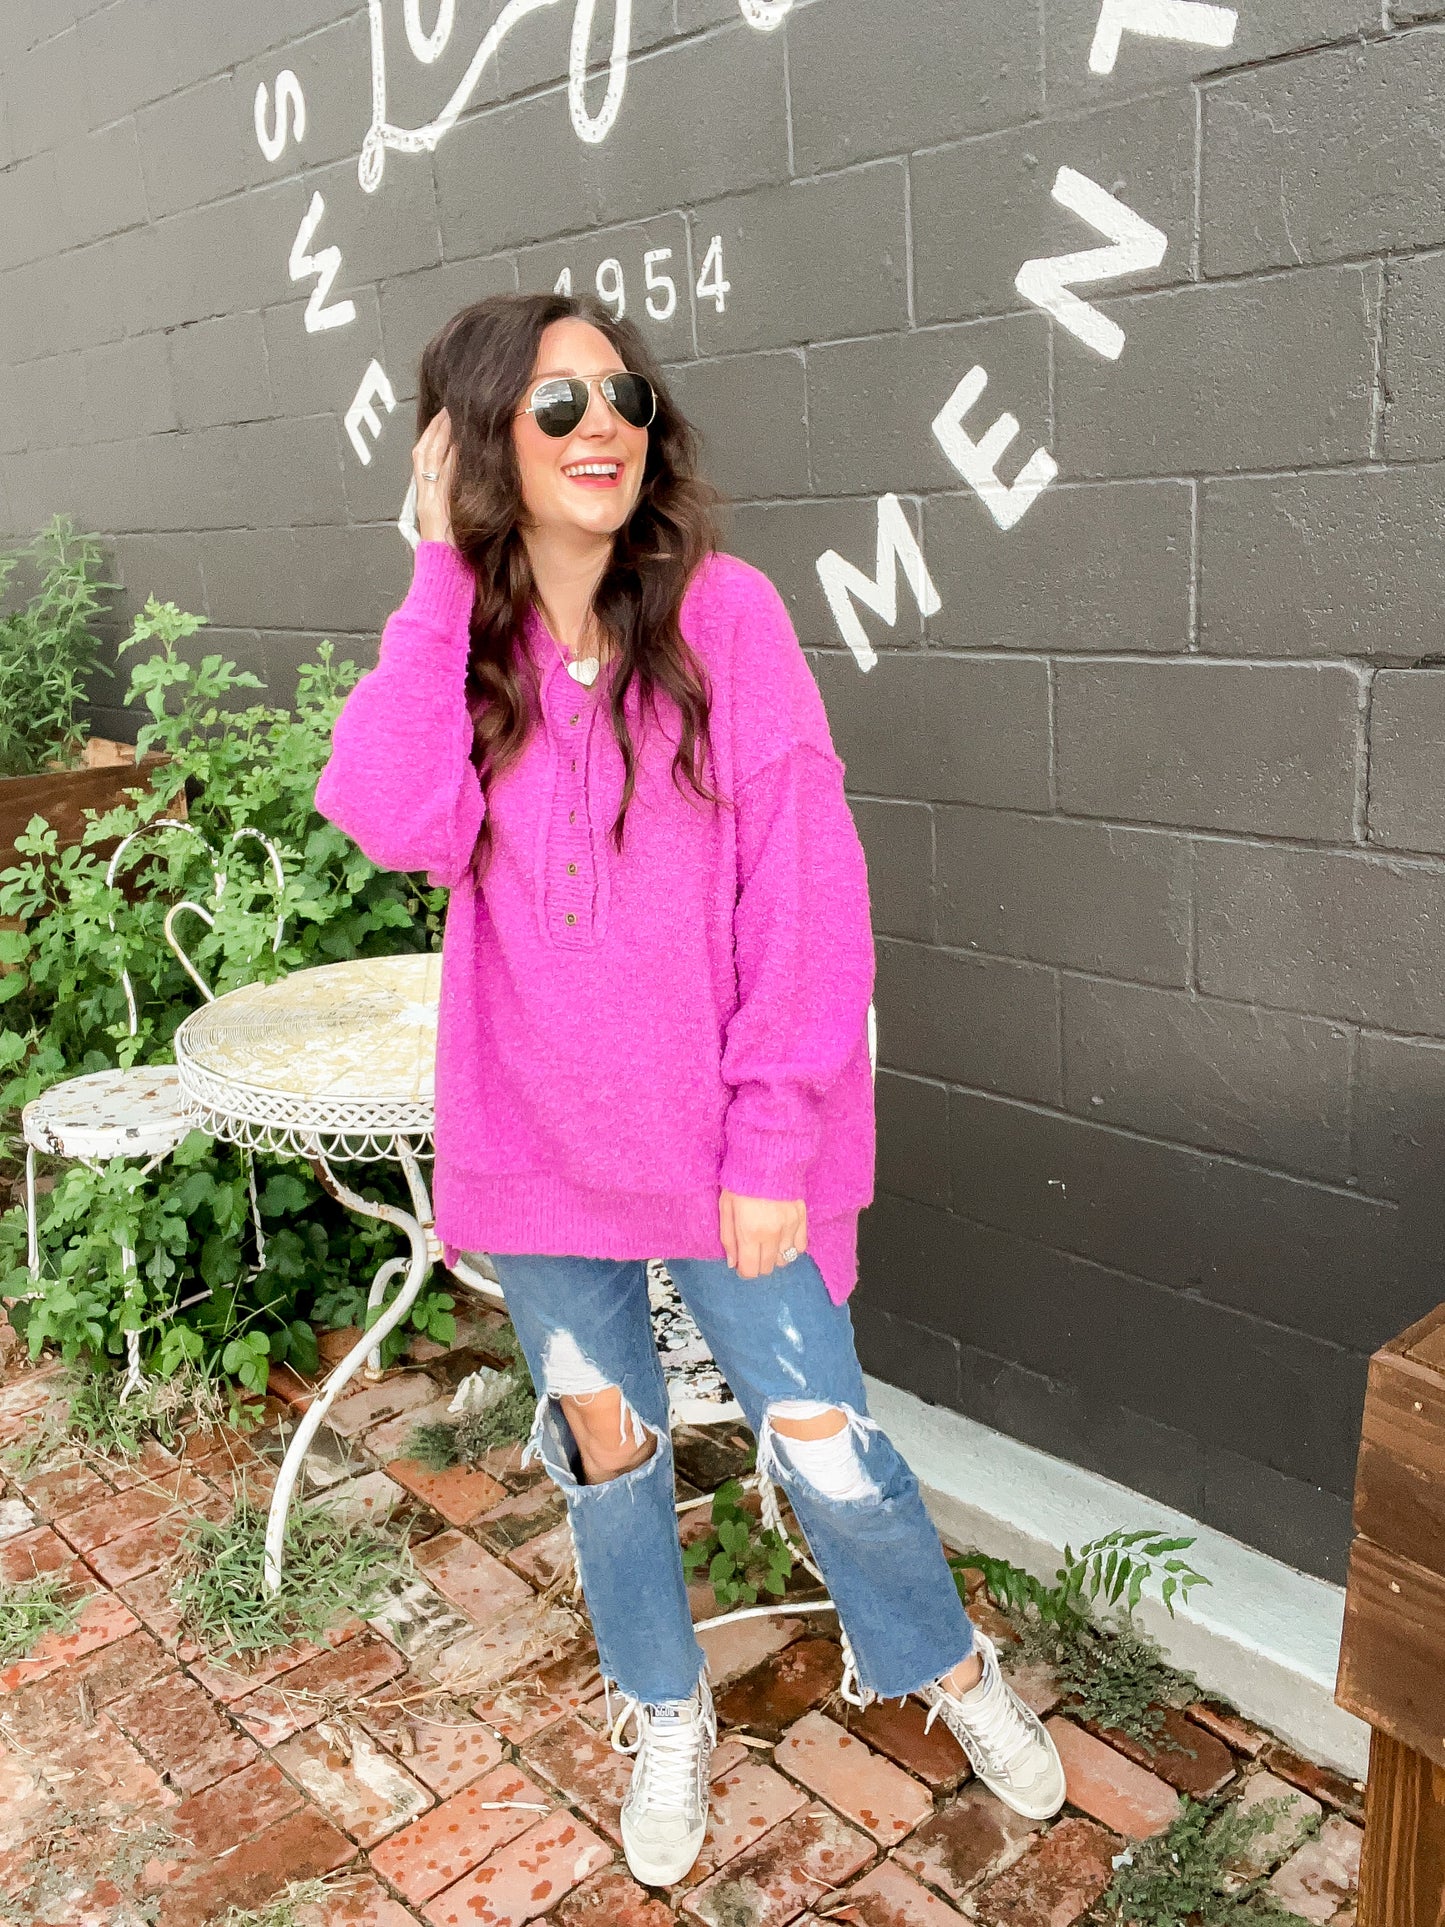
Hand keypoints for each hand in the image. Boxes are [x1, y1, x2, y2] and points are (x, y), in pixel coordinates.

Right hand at [413, 408, 457, 547]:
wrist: (442, 574)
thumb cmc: (450, 557)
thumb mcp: (450, 525)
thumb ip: (454, 505)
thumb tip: (466, 488)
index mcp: (426, 501)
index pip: (424, 460)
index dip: (432, 436)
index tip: (442, 419)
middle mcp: (425, 497)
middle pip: (425, 453)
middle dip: (436, 429)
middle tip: (447, 409)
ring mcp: (430, 500)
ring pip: (432, 460)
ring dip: (442, 436)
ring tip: (452, 417)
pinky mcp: (436, 506)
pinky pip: (443, 476)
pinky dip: (449, 457)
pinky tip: (458, 442)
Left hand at [720, 1190, 806, 1278]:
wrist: (768, 1157)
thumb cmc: (741, 1182)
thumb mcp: (726, 1208)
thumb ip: (728, 1238)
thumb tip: (732, 1263)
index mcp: (750, 1233)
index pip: (750, 1270)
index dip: (744, 1270)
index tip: (741, 1263)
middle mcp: (772, 1235)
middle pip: (768, 1268)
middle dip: (758, 1264)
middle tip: (753, 1251)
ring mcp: (790, 1227)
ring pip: (785, 1260)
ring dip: (775, 1257)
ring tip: (768, 1244)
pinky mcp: (802, 1218)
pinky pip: (801, 1246)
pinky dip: (792, 1248)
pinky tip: (783, 1239)